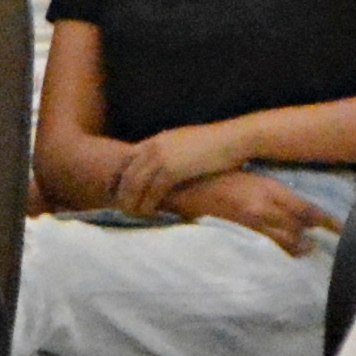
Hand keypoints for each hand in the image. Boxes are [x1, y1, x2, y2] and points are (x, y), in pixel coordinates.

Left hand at [102, 125, 235, 219]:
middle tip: (123, 211)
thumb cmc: (217, 145)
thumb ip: (172, 154)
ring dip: (132, 203)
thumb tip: (167, 170)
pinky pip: (152, 191)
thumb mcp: (187, 145)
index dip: (121, 179)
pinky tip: (150, 214)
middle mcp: (154, 147)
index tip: (120, 194)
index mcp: (156, 140)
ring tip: (133, 216)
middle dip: (122, 194)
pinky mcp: (172, 170)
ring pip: (135, 185)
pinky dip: (148, 204)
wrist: (235, 139)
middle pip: (126, 174)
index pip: (127, 160)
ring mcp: (161, 157)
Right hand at [172, 170, 339, 251]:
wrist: (186, 188)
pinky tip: (281, 258)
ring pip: (285, 244)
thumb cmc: (220, 177)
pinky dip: (276, 255)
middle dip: (311, 238)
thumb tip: (296, 207)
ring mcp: (252, 226)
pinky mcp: (239, 238)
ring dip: (297, 249)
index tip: (341, 229)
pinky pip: (265, 251)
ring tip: (304, 252)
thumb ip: (276, 193)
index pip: (308, 211)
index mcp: (271, 189)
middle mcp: (265, 209)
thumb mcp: (253, 178)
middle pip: (299, 230)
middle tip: (320, 244)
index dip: (327, 223)